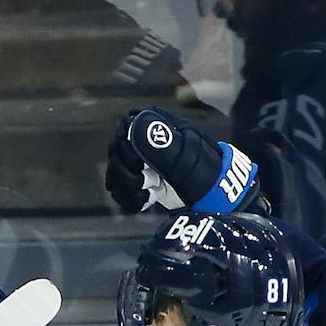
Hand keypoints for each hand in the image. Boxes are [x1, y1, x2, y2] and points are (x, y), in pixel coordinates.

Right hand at [105, 108, 258, 216]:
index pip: (122, 134)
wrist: (211, 195)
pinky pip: (118, 190)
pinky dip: (131, 199)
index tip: (141, 166)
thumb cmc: (202, 171)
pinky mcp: (137, 180)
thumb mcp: (183, 154)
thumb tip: (136, 127)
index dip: (128, 154)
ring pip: (114, 175)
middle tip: (152, 181)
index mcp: (154, 125)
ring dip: (130, 189)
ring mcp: (138, 161)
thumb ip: (159, 141)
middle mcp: (142, 140)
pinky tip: (148, 199)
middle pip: (115, 156)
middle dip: (130, 175)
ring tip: (152, 191)